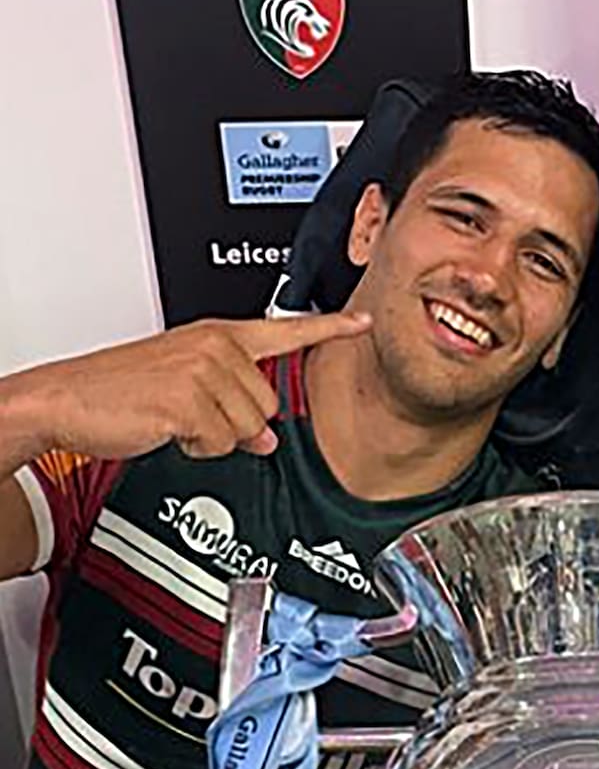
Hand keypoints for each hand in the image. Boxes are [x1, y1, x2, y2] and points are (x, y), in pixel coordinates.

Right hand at [21, 312, 370, 459]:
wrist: (64, 399)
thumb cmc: (120, 389)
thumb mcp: (186, 386)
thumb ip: (235, 402)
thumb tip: (266, 439)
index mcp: (219, 335)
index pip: (286, 329)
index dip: (330, 327)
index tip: (363, 321)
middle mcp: (216, 345)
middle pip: (268, 404)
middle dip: (235, 422)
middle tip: (192, 414)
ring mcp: (203, 369)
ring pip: (248, 427)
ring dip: (214, 436)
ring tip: (175, 418)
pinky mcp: (189, 398)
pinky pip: (220, 442)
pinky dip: (196, 446)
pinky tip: (168, 428)